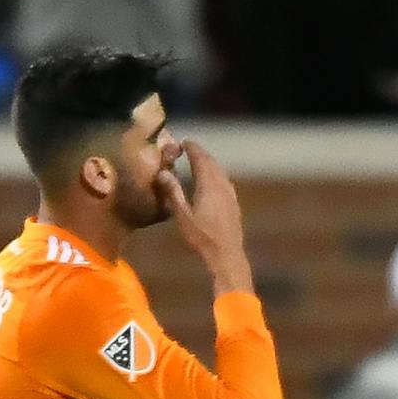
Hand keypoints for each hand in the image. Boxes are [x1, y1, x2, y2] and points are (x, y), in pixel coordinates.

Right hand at [157, 140, 251, 292]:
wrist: (227, 256)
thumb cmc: (202, 237)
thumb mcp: (182, 216)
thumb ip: (173, 192)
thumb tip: (162, 173)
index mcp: (209, 186)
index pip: (201, 160)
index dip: (193, 149)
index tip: (184, 142)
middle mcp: (223, 187)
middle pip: (213, 164)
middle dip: (202, 154)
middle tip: (190, 148)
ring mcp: (231, 196)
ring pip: (221, 172)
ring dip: (210, 163)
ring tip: (199, 161)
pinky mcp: (235, 205)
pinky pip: (226, 182)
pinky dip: (217, 175)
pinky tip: (214, 181)